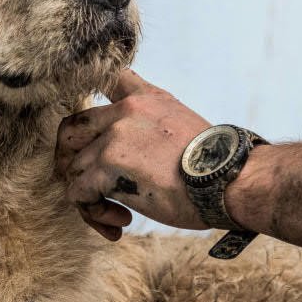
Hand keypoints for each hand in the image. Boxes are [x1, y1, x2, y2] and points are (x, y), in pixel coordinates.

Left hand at [55, 70, 210, 239]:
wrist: (230, 180)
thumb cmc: (213, 166)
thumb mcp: (183, 125)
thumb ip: (153, 123)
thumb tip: (131, 149)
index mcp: (145, 99)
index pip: (105, 78)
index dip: (92, 97)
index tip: (88, 131)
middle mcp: (125, 112)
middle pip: (70, 130)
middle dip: (71, 161)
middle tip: (90, 186)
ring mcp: (113, 137)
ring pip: (73, 169)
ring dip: (90, 198)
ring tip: (117, 215)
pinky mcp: (107, 166)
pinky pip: (78, 193)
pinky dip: (93, 213)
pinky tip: (120, 224)